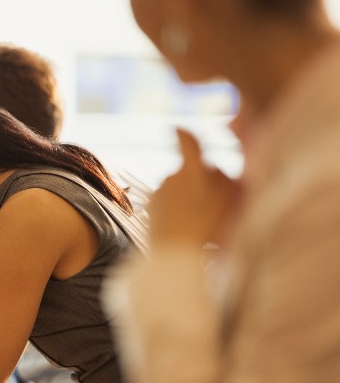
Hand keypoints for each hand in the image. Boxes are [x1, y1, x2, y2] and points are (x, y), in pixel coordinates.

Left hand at [149, 129, 240, 247]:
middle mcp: (171, 177)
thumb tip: (215, 170)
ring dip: (188, 198)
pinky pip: (167, 204)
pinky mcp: (150, 209)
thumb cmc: (210, 225)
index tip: (177, 128)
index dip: (185, 134)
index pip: (187, 142)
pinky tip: (186, 226)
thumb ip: (227, 179)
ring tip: (202, 221)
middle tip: (216, 203)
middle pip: (190, 172)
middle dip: (201, 181)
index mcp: (191, 170)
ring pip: (177, 189)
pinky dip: (176, 211)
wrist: (175, 254)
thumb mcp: (232, 198)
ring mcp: (158, 194)